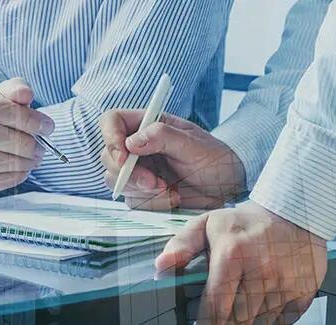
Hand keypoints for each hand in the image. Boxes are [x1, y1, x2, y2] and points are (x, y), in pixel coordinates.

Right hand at [0, 79, 53, 197]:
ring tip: (35, 159)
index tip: (47, 127)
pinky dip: (12, 178)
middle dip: (24, 143)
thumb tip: (25, 94)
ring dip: (21, 162)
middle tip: (42, 148)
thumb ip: (16, 91)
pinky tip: (22, 171)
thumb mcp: (4, 96)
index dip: (25, 118)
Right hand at [99, 109, 243, 209]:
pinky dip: (152, 203)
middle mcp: (137, 147)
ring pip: (116, 181)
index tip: (123, 157)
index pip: (112, 121)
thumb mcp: (194, 144)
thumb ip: (164, 136)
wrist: (226, 186)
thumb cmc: (214, 158)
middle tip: (155, 183)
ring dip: (142, 191)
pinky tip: (172, 198)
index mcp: (147, 125)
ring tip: (171, 192)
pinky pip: (132, 200)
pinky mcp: (141, 193)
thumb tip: (132, 141)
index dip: (110, 137)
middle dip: (129, 173)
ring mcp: (137, 171)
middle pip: (108, 156)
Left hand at [157, 202, 327, 323]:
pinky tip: (260, 309)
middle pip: (237, 320)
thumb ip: (181, 245)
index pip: (214, 306)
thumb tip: (161, 267)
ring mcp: (285, 283)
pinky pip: (282, 322)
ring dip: (247, 322)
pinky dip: (269, 321)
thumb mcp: (208, 224)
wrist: (295, 213)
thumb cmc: (247, 222)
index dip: (205, 323)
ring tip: (239, 311)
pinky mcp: (303, 292)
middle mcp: (261, 270)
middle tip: (220, 319)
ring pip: (259, 323)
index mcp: (233, 254)